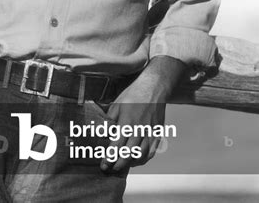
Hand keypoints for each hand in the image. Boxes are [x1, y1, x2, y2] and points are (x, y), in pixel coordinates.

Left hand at [100, 56, 185, 172]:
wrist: (154, 89)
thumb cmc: (134, 95)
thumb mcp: (117, 104)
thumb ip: (109, 120)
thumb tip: (101, 132)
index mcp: (127, 122)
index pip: (116, 145)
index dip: (109, 157)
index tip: (103, 165)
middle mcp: (139, 130)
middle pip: (128, 154)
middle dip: (118, 164)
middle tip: (110, 168)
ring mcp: (149, 133)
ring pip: (140, 155)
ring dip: (130, 163)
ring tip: (122, 165)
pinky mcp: (157, 134)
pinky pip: (151, 152)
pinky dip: (143, 159)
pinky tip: (136, 160)